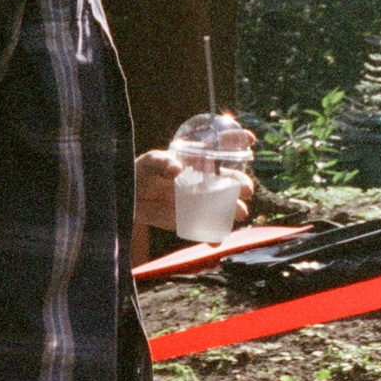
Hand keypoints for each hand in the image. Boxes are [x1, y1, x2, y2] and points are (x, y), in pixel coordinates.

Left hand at [134, 136, 256, 230]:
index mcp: (197, 160)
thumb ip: (162, 162)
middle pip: (231, 180)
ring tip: (240, 214)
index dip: (238, 140)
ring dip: (237, 209)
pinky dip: (215, 237)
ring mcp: (201, 201)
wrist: (129, 199)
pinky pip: (209, 229)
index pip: (222, 148)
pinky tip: (216, 241)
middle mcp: (205, 180)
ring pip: (226, 205)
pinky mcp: (193, 220)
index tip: (250, 139)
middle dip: (243, 184)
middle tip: (246, 189)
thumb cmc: (141, 173)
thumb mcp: (149, 162)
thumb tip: (178, 169)